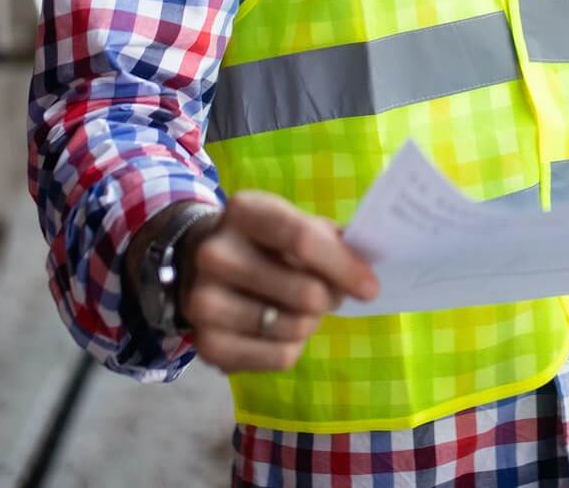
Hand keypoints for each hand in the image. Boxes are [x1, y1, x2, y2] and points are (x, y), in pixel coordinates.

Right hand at [178, 190, 379, 372]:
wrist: (198, 261)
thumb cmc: (263, 241)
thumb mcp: (293, 223)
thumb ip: (331, 240)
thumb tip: (369, 268)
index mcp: (242, 212)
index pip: (303, 240)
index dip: (344, 266)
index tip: (371, 287)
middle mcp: (214, 255)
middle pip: (306, 293)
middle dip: (330, 298)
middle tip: (328, 294)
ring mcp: (204, 302)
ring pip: (296, 327)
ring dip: (311, 322)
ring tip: (298, 308)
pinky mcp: (207, 345)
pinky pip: (280, 357)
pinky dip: (293, 346)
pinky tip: (278, 328)